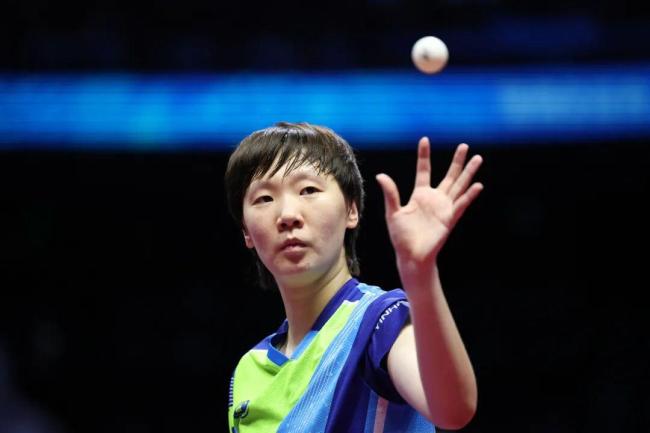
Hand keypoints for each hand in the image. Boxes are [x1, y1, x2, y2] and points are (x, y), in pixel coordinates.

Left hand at [376, 137, 482, 266]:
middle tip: (464, 145)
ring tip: (477, 158)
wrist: (411, 256)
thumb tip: (380, 175)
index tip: (425, 140)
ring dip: (468, 173)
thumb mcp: (393, 213)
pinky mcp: (449, 219)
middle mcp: (434, 199)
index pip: (423, 170)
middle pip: (449, 175)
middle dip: (457, 161)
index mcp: (419, 195)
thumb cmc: (401, 237)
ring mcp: (444, 208)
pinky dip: (469, 195)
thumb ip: (391, 194)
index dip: (424, 155)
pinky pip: (461, 205)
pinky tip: (477, 185)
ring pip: (459, 186)